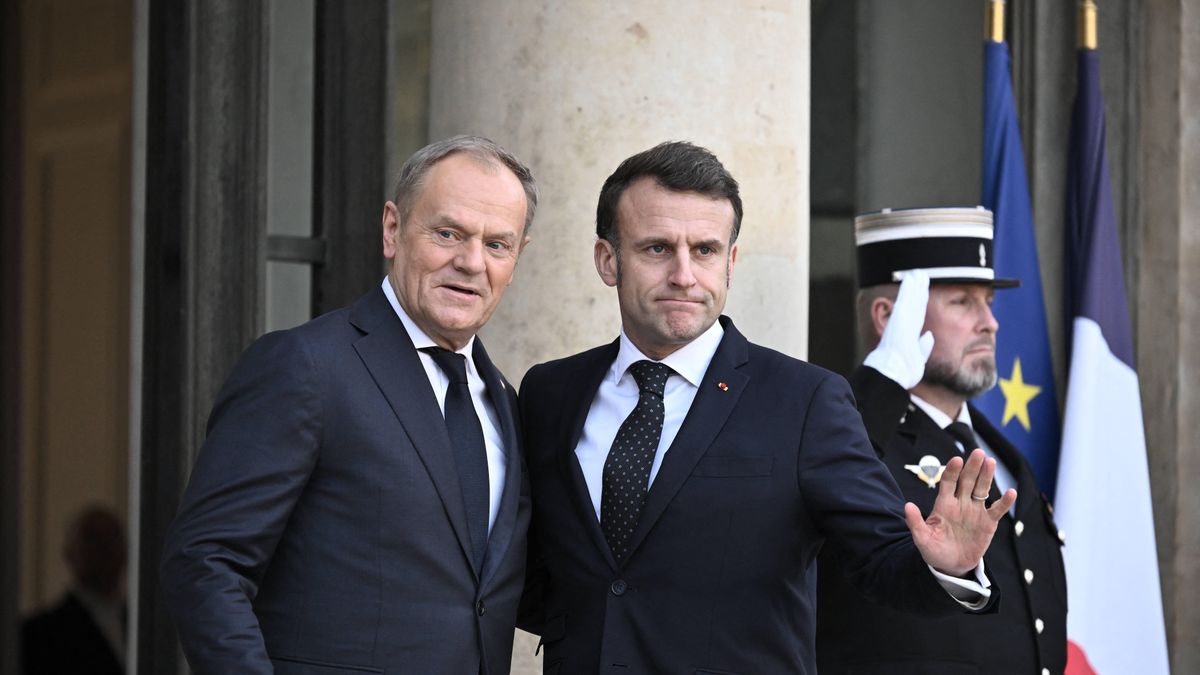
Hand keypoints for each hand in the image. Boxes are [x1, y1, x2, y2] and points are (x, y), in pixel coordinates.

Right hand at [863, 270, 933, 388]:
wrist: (892, 374)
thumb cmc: (903, 371)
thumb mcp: (917, 358)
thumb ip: (923, 346)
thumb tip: (929, 335)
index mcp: (909, 334)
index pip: (917, 314)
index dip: (920, 302)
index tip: (923, 291)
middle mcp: (905, 325)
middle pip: (914, 302)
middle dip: (917, 288)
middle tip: (920, 275)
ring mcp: (902, 320)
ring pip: (910, 298)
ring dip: (913, 284)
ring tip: (917, 272)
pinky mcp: (900, 318)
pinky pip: (905, 299)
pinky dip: (908, 288)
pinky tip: (911, 277)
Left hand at [905, 448, 1016, 575]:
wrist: (951, 566)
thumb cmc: (934, 550)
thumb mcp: (922, 539)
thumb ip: (915, 523)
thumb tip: (907, 505)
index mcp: (944, 504)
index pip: (948, 482)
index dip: (952, 471)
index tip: (957, 460)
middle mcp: (960, 503)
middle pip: (967, 481)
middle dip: (972, 467)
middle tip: (978, 452)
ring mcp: (975, 512)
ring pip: (982, 490)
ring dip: (987, 476)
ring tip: (991, 462)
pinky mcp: (988, 523)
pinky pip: (997, 510)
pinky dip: (1004, 502)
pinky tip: (1011, 492)